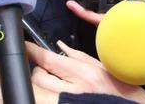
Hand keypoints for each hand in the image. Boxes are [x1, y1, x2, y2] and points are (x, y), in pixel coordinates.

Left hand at [27, 42, 144, 102]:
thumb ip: (77, 56)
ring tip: (52, 84)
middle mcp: (75, 89)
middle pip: (39, 76)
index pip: (48, 58)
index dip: (32, 51)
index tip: (25, 47)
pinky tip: (54, 93)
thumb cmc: (120, 89)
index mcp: (83, 72)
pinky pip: (48, 101)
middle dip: (38, 71)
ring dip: (41, 85)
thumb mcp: (100, 67)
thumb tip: (59, 46)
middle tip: (45, 71)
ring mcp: (70, 101)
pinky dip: (47, 96)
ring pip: (40, 91)